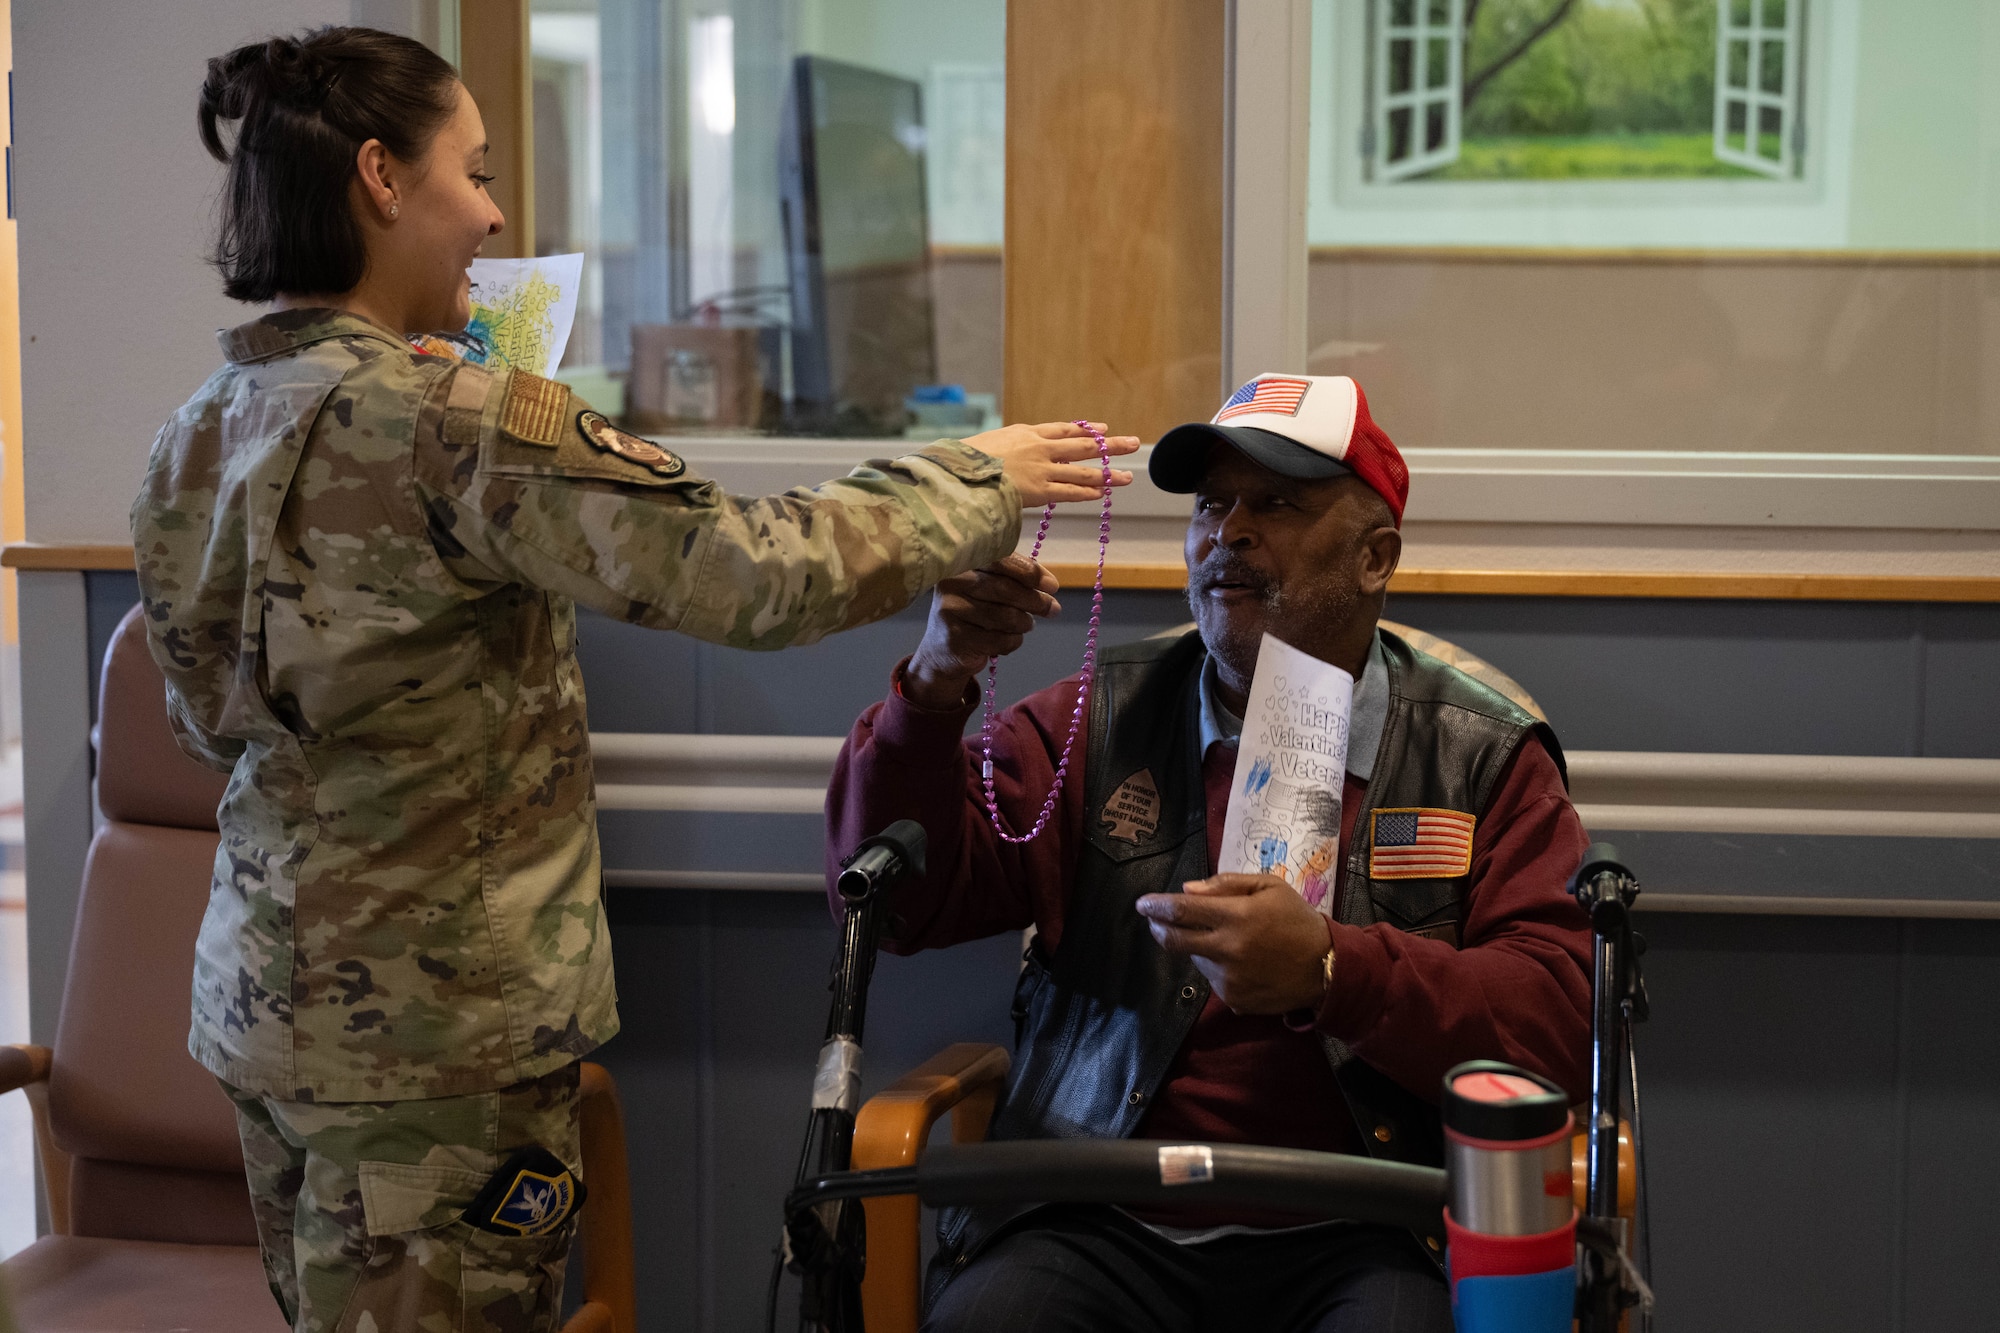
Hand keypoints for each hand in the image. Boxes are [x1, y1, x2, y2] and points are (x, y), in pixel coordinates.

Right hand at [902, 554, 1060, 709]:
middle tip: (1054, 609)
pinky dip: (1013, 642)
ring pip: (1005, 616)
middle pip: (1005, 589)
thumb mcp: (989, 589)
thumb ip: (1015, 580)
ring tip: (1026, 625)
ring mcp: (950, 610)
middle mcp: (951, 582)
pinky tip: (1008, 641)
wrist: (942, 651)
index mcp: (962, 563)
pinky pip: (999, 640)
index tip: (1052, 586)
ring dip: (1024, 623)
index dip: (1030, 572)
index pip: (1000, 560)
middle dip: (1035, 601)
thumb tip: (1049, 586)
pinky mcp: (954, 638)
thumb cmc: (973, 613)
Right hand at [964, 421, 1140, 507]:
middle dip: (1109, 444)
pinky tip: (1103, 492)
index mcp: (1025, 432)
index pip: (1063, 429)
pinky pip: (1070, 491)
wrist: (958, 470)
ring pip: (1082, 470)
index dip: (1085, 430)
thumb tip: (998, 456)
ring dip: (1107, 473)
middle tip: (1132, 443)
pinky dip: (1088, 491)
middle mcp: (1038, 447)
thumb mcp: (984, 444)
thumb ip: (1000, 449)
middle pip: (1082, 444)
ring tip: (1127, 476)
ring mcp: (1041, 468)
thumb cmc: (962, 460)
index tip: (1102, 428)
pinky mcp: (1039, 490)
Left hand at [1134, 874, 1330, 1014]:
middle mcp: (1227, 950)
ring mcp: (1229, 979)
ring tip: (1224, 939)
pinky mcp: (1234, 999)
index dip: (1156, 906)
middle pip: (1173, 940)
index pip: (1181, 911)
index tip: (1142, 904)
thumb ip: (1227, 885)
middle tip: (1155, 920)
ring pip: (1195, 959)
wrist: (1327, 967)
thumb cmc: (1297, 920)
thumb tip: (1187, 890)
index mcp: (1236, 917)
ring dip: (1197, 947)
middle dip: (1158, 928)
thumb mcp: (1269, 887)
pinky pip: (1212, 979)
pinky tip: (1239, 961)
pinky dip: (1216, 967)